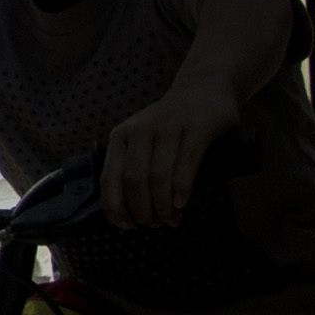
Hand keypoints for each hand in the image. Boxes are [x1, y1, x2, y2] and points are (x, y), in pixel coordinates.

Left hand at [101, 82, 236, 228]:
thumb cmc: (170, 125)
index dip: (116, 207)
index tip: (126, 226)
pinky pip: (186, 163)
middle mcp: (141, 129)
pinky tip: (181, 204)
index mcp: (122, 136)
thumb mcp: (142, 140)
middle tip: (155, 225)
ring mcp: (169, 127)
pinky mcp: (196, 127)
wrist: (204, 88)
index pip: (110, 178)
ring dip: (163, 206)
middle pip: (135, 181)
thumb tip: (128, 214)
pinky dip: (181, 188)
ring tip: (171, 220)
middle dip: (143, 211)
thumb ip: (133, 168)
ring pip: (159, 176)